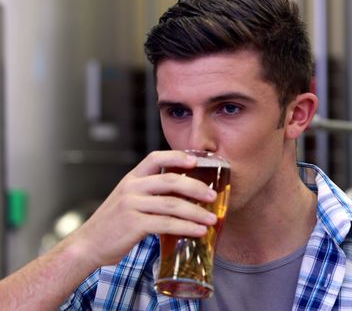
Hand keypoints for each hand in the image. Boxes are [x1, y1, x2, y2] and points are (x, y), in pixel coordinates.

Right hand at [63, 150, 216, 266]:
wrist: (86, 246)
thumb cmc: (112, 224)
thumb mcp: (128, 200)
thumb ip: (149, 193)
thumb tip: (183, 194)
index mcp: (131, 179)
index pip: (155, 158)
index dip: (177, 157)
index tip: (196, 161)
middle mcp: (131, 188)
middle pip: (170, 180)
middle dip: (196, 187)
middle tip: (213, 196)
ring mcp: (131, 206)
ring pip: (172, 204)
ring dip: (196, 212)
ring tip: (212, 220)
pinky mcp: (133, 225)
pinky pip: (166, 224)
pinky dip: (186, 228)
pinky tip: (198, 232)